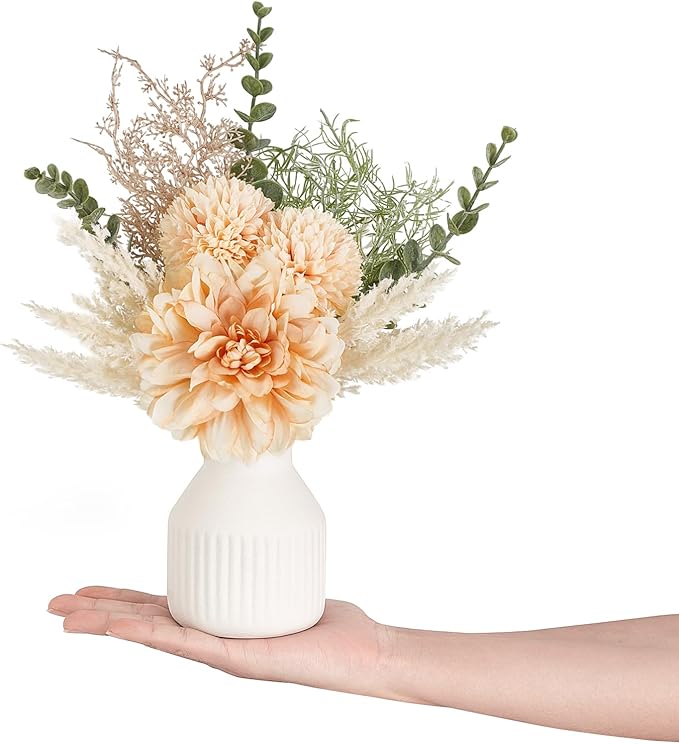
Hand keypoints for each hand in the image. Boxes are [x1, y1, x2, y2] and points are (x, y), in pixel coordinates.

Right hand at [48, 587, 389, 697]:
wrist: (362, 655)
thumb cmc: (327, 622)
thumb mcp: (286, 583)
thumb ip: (266, 562)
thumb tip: (258, 520)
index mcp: (218, 624)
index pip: (160, 609)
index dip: (121, 600)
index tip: (88, 589)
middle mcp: (213, 643)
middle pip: (146, 624)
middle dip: (99, 615)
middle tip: (54, 605)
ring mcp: (224, 655)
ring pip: (157, 636)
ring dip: (112, 626)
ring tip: (72, 617)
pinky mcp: (242, 661)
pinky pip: (192, 643)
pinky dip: (156, 633)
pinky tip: (127, 627)